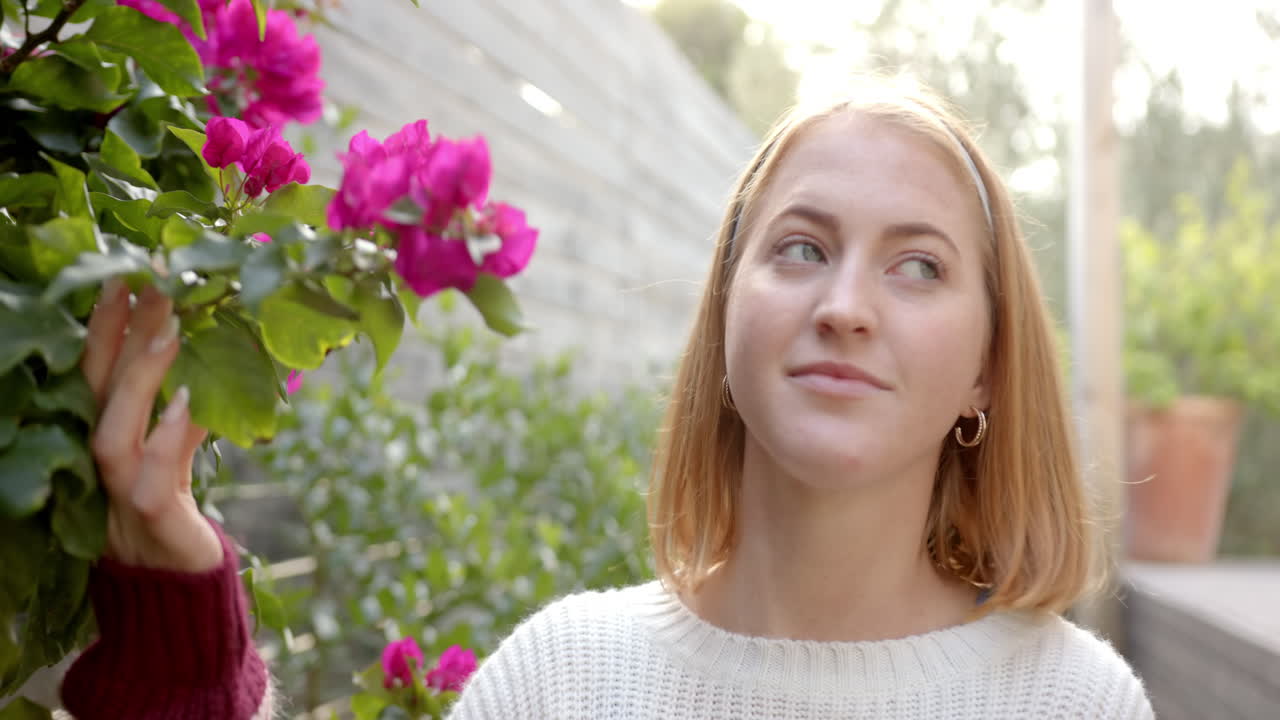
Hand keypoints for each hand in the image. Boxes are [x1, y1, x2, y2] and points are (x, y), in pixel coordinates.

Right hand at [82, 279, 222, 572]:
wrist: (177, 592)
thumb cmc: (174, 517)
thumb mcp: (177, 456)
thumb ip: (180, 414)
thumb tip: (209, 356)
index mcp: (103, 440)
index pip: (95, 375)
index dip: (105, 328)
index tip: (125, 274)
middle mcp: (98, 463)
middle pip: (95, 391)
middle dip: (116, 335)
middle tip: (148, 280)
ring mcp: (117, 494)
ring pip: (113, 433)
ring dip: (141, 378)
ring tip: (171, 330)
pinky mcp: (151, 520)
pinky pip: (152, 478)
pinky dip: (170, 439)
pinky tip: (190, 403)